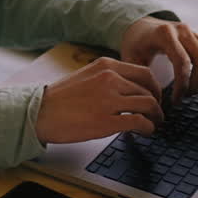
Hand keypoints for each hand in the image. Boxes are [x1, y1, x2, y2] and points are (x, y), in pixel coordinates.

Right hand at [34, 58, 163, 143]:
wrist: (40, 112)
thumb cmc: (60, 98)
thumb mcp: (86, 76)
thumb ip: (108, 79)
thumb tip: (129, 90)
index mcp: (106, 66)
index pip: (144, 73)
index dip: (155, 87)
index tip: (155, 97)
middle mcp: (110, 79)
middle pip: (150, 89)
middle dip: (158, 103)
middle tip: (157, 113)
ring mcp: (109, 100)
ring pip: (148, 104)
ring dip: (156, 116)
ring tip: (154, 124)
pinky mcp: (106, 121)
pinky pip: (139, 122)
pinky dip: (148, 128)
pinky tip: (146, 132)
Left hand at [119, 16, 197, 105]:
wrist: (141, 28)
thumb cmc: (136, 46)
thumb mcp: (130, 59)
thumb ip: (139, 77)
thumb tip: (153, 100)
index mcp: (164, 34)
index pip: (182, 62)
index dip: (182, 85)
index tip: (175, 100)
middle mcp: (183, 30)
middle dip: (197, 84)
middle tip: (186, 97)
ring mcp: (195, 31)